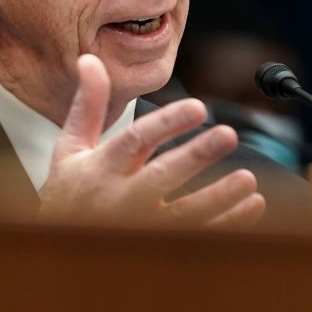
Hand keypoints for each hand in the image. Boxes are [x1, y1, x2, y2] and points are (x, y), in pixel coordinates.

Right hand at [37, 54, 264, 226]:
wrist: (59, 251)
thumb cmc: (69, 194)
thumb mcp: (70, 148)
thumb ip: (88, 105)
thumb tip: (90, 60)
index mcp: (102, 167)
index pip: (136, 140)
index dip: (167, 124)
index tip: (197, 107)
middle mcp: (121, 198)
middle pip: (163, 176)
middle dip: (196, 156)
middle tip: (228, 135)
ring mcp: (142, 227)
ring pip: (185, 213)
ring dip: (218, 197)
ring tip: (247, 179)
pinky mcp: (159, 247)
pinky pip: (198, 237)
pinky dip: (228, 223)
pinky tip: (252, 205)